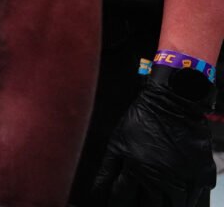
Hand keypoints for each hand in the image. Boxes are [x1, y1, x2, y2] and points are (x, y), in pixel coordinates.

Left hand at [89, 64, 214, 206]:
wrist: (174, 103)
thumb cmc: (143, 120)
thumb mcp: (117, 142)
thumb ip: (108, 170)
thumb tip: (96, 191)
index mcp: (137, 169)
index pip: (122, 200)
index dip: (116, 205)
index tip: (114, 206)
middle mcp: (162, 178)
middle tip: (137, 202)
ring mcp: (185, 179)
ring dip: (165, 206)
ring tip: (157, 200)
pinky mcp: (203, 176)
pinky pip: (195, 199)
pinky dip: (186, 200)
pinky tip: (176, 195)